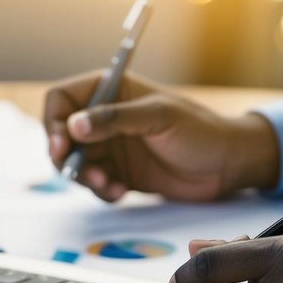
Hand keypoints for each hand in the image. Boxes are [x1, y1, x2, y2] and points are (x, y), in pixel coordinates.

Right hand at [43, 72, 279, 201]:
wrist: (228, 165)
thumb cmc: (201, 130)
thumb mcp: (158, 117)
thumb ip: (115, 119)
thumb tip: (74, 125)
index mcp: (113, 90)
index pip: (63, 98)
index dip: (54, 121)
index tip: (61, 145)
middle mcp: (106, 117)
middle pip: (62, 134)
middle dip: (65, 156)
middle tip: (78, 172)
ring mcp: (112, 146)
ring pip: (76, 163)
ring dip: (84, 177)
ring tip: (107, 185)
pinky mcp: (121, 173)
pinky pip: (95, 184)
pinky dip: (101, 191)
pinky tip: (120, 193)